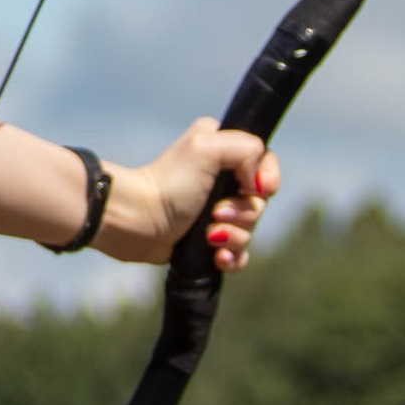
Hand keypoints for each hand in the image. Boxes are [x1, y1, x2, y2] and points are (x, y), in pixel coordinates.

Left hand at [99, 125, 278, 269]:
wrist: (137, 222)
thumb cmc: (168, 183)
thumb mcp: (206, 147)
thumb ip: (246, 149)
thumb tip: (258, 183)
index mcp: (223, 151)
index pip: (267, 164)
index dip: (267, 179)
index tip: (253, 188)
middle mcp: (221, 179)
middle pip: (260, 201)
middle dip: (243, 213)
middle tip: (215, 212)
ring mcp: (215, 212)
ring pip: (250, 230)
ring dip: (234, 236)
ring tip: (209, 235)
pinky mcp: (209, 240)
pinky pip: (239, 253)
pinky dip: (231, 257)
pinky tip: (217, 257)